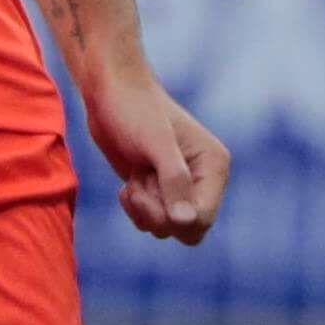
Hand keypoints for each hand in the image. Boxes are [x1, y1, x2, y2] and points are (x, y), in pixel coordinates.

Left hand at [84, 70, 228, 245]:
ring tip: (137, 174)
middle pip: (188, 230)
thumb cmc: (135, 110)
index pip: (203, 218)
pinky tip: (129, 182)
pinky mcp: (159, 192)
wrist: (110, 94)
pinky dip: (136, 208)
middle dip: (158, 213)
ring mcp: (181, 188)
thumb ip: (174, 181)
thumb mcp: (156, 144)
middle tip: (141, 182)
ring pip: (167, 229)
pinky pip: (151, 222)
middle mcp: (203, 180)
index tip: (152, 186)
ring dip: (143, 207)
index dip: (175, 215)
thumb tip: (185, 221)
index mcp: (214, 166)